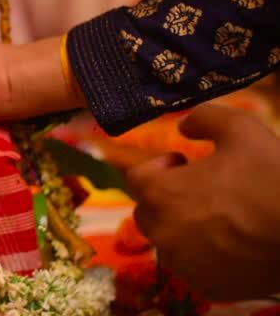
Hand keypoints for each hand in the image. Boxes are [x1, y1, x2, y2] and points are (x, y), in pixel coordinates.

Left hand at [127, 105, 279, 299]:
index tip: (184, 163)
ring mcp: (182, 263)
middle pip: (147, 211)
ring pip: (167, 243)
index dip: (159, 167)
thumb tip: (183, 125)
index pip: (136, 178)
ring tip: (215, 219)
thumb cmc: (270, 177)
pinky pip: (190, 269)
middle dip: (166, 197)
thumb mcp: (240, 129)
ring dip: (180, 228)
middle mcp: (162, 232)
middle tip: (200, 190)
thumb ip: (204, 118)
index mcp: (160, 193)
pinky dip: (200, 257)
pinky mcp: (205, 286)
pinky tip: (228, 245)